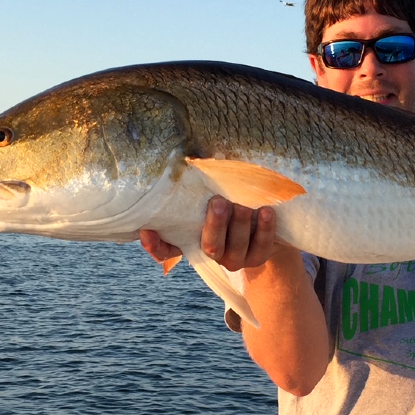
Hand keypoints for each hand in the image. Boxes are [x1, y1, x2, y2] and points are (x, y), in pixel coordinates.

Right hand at [140, 196, 278, 271]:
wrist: (261, 224)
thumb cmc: (226, 202)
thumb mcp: (208, 196)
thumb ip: (197, 188)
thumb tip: (187, 155)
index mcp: (190, 240)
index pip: (166, 250)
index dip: (155, 245)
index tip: (147, 231)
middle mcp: (211, 253)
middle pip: (210, 246)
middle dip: (215, 224)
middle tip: (219, 202)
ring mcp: (235, 259)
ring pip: (236, 247)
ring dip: (240, 224)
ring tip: (243, 204)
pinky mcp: (257, 258)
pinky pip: (262, 246)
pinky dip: (264, 228)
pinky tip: (266, 211)